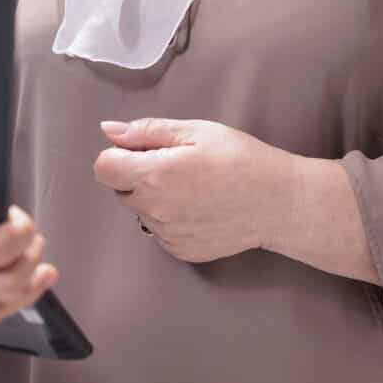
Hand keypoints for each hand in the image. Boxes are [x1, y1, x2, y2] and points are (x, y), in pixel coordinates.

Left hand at [92, 117, 294, 264]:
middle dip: (138, 175)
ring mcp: (167, 234)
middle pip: (121, 189)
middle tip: (177, 166)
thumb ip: (147, 131)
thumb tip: (109, 131)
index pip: (104, 167)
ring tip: (194, 187)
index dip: (119, 155)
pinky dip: (171, 218)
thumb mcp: (196, 131)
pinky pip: (160, 230)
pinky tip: (200, 207)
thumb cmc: (241, 160)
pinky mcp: (180, 250)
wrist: (279, 202)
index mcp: (155, 175)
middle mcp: (155, 209)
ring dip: (154, 198)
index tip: (142, 151)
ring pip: (140, 211)